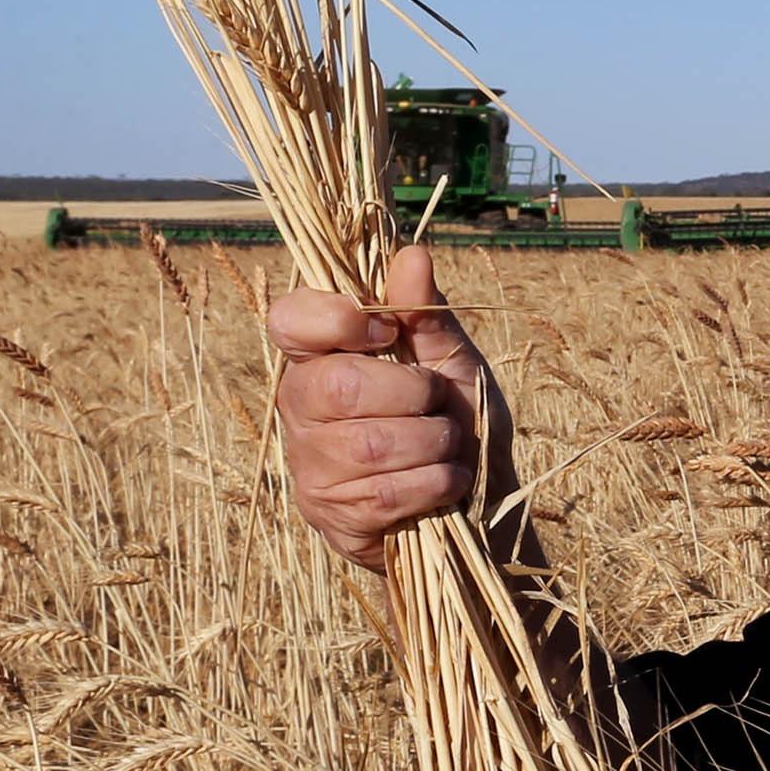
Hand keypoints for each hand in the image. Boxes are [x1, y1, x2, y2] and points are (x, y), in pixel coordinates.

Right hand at [267, 244, 502, 569]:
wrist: (481, 503)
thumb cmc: (459, 420)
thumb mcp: (451, 360)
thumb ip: (426, 314)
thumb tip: (413, 255)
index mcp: (319, 357)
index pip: (288, 320)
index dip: (336, 319)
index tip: (385, 330)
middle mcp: (299, 408)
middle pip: (341, 386)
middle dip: (416, 393)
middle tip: (437, 402)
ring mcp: (310, 466)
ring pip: (373, 444)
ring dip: (435, 442)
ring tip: (446, 444)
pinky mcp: (333, 516)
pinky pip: (390, 492)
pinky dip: (438, 482)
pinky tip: (446, 481)